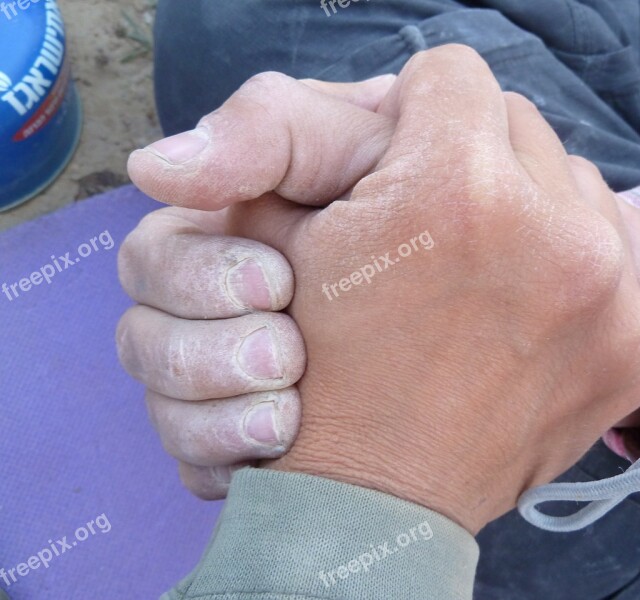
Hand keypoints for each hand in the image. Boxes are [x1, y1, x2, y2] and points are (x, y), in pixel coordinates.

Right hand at [118, 75, 397, 498]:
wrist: (468, 292)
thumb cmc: (413, 200)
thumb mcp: (352, 146)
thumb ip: (265, 130)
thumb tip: (150, 168)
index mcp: (216, 237)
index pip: (151, 262)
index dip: (198, 276)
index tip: (282, 283)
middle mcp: (209, 308)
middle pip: (141, 344)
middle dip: (212, 354)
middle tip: (288, 355)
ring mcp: (223, 379)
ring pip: (164, 414)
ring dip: (221, 417)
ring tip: (289, 415)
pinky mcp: (243, 441)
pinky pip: (198, 468)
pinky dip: (232, 462)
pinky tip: (282, 451)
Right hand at [128, 46, 639, 532]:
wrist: (380, 502)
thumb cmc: (318, 377)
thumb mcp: (272, 247)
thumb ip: (266, 146)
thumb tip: (189, 150)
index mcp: (452, 191)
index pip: (448, 76)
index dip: (409, 114)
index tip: (396, 160)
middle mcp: (554, 234)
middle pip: (516, 124)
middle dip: (468, 157)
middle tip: (433, 218)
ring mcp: (611, 293)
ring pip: (573, 179)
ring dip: (528, 203)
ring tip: (479, 257)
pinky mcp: (639, 342)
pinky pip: (629, 237)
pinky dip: (583, 248)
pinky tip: (532, 284)